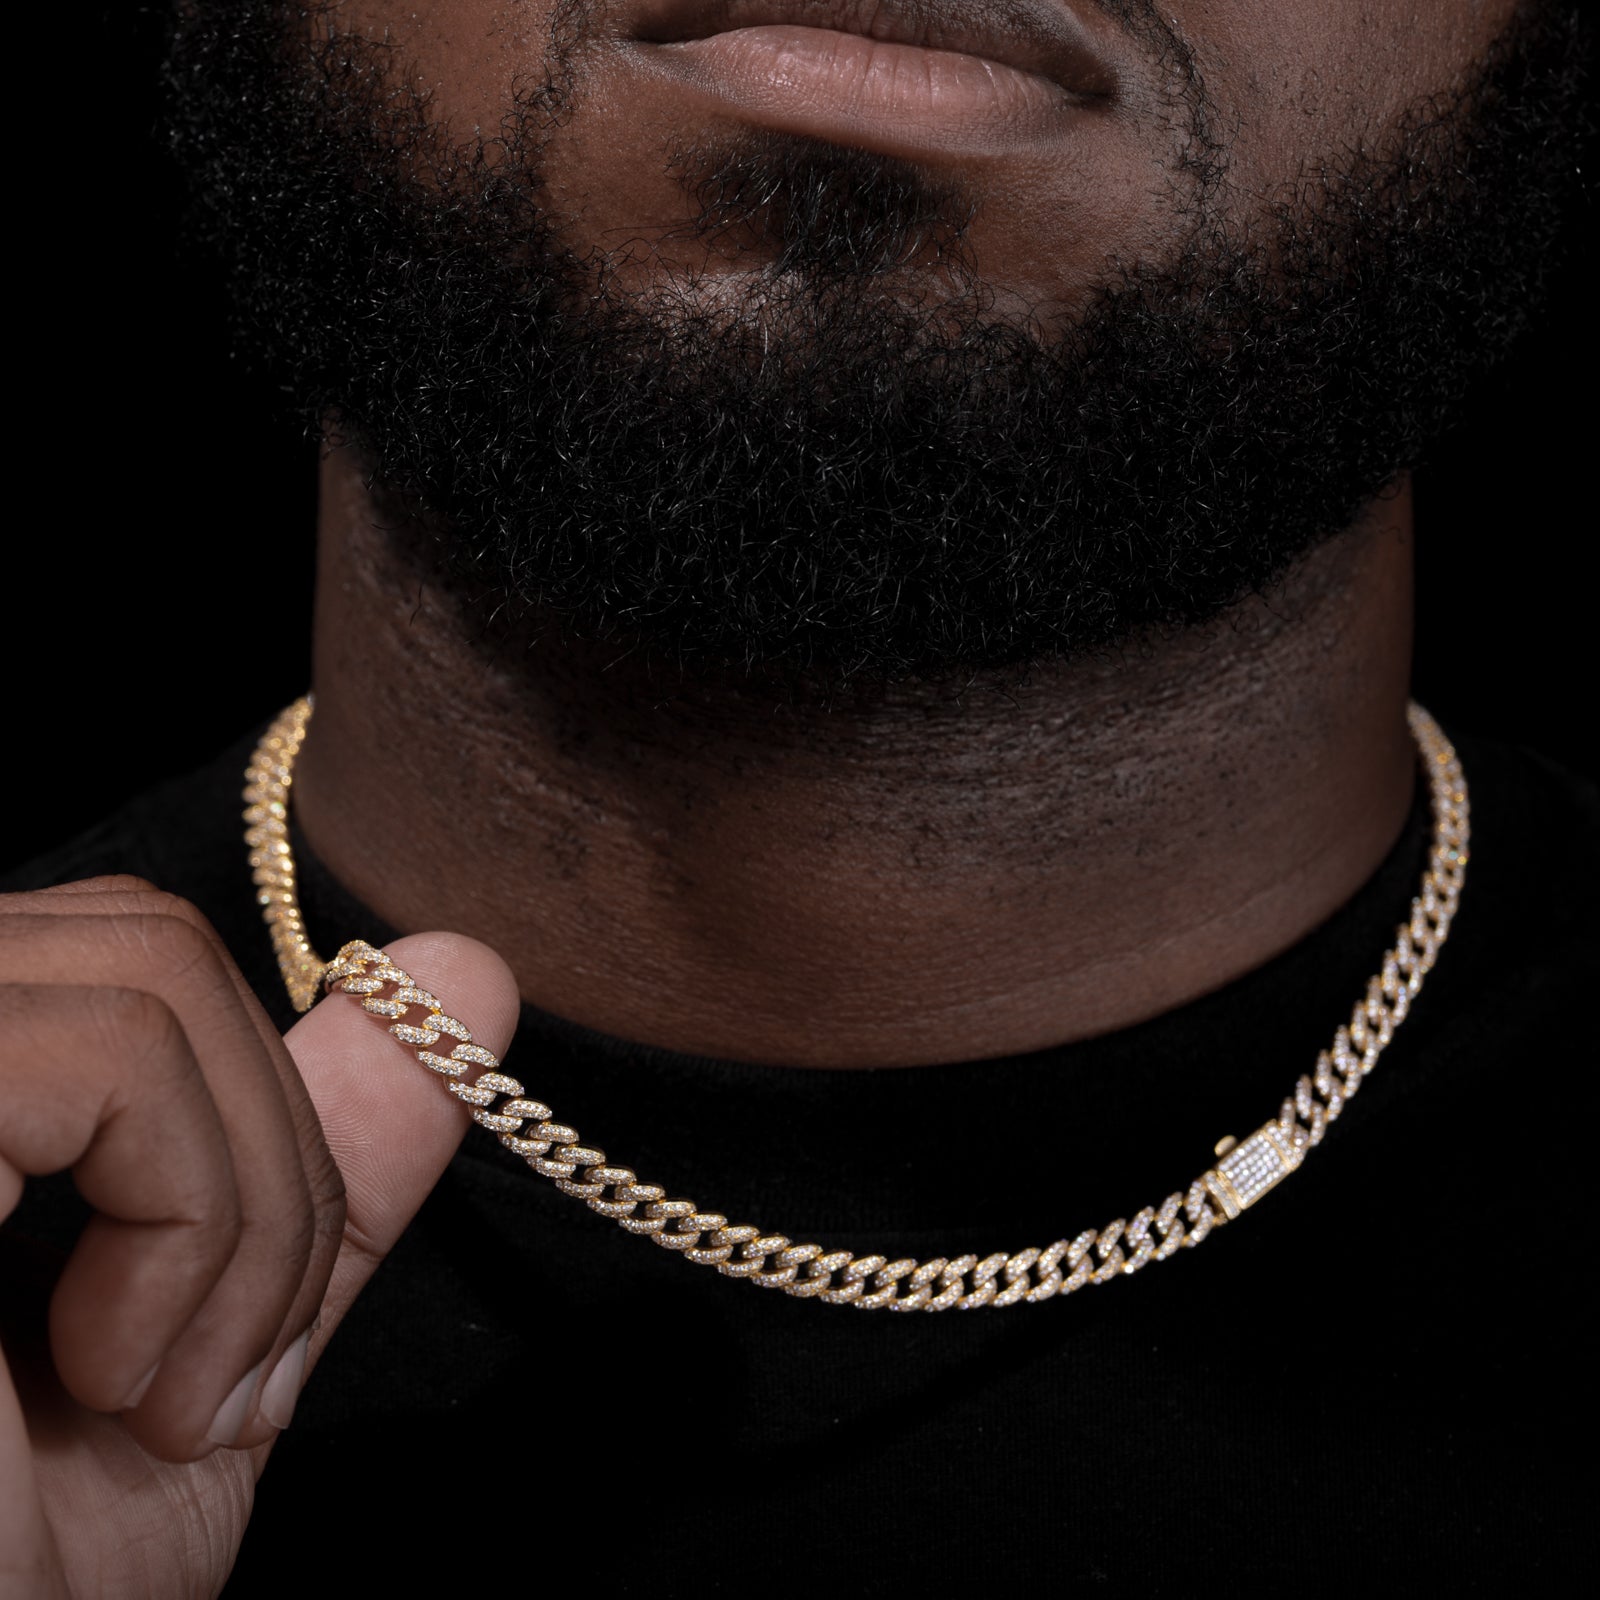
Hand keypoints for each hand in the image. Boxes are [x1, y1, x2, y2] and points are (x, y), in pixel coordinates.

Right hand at [0, 878, 517, 1598]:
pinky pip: (112, 1054)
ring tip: (166, 1401)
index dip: (258, 1124)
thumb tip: (473, 966)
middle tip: (233, 1384)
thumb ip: (328, 1152)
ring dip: (236, 1213)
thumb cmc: (23, 1576)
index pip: (148, 961)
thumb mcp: (217, 1342)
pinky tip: (106, 1379)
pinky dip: (184, 1218)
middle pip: (159, 947)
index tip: (260, 1346)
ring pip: (154, 981)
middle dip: (274, 1168)